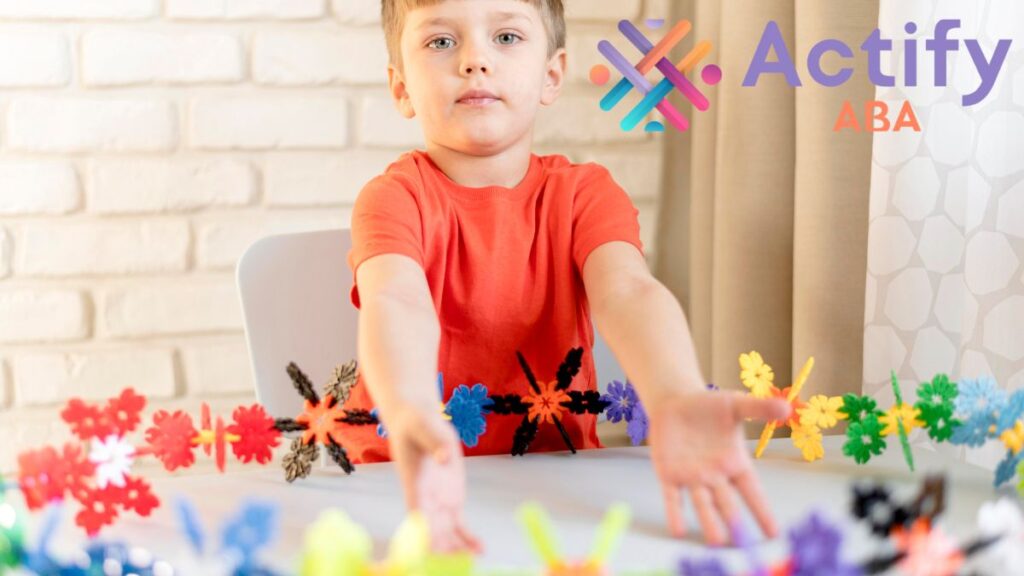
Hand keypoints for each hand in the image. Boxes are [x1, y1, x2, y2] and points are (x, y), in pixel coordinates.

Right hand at [386, 404, 481, 553]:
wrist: (418, 423)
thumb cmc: (417, 424)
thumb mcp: (425, 428)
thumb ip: (434, 443)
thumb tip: (444, 456)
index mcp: (414, 484)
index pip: (416, 514)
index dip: (423, 532)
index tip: (431, 548)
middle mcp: (424, 499)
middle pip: (431, 532)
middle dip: (441, 550)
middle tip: (458, 561)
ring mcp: (438, 503)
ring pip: (446, 534)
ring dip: (456, 550)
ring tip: (473, 558)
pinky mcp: (452, 501)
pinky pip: (459, 526)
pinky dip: (468, 539)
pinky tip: (480, 550)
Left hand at [648, 390, 789, 545]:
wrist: (675, 401)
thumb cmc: (709, 406)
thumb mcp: (736, 404)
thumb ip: (760, 408)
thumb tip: (787, 409)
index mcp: (735, 463)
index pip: (752, 491)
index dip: (762, 511)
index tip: (774, 533)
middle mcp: (716, 476)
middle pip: (727, 503)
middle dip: (734, 520)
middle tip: (743, 542)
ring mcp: (692, 478)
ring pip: (703, 504)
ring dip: (709, 522)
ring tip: (717, 542)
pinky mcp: (669, 475)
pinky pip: (673, 497)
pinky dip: (675, 513)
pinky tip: (677, 530)